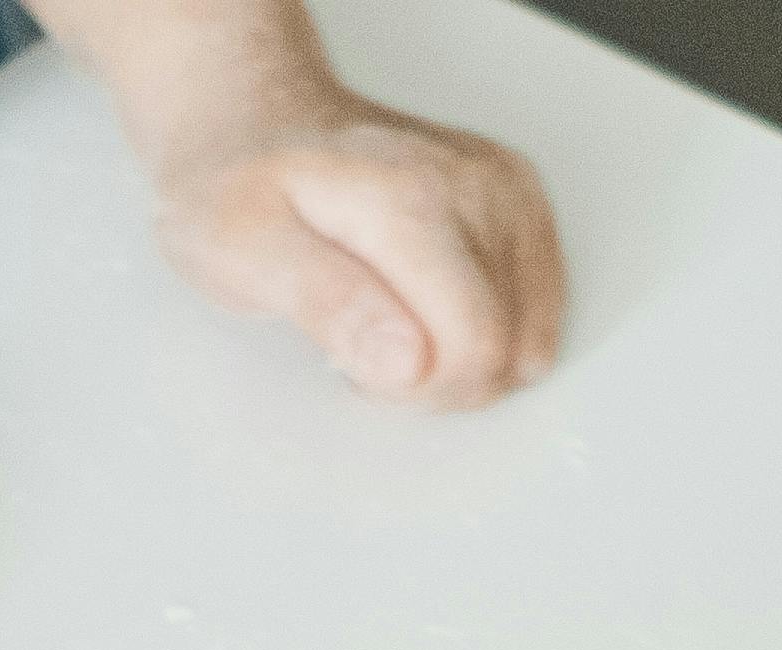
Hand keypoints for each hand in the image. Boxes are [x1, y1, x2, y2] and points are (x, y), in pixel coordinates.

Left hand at [151, 86, 565, 406]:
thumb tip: (407, 361)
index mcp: (411, 200)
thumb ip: (325, 303)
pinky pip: (541, 311)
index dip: (415, 392)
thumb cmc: (241, 191)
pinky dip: (490, 332)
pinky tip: (431, 312)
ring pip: (530, 340)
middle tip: (366, 351)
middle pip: (507, 351)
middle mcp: (475, 185)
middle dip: (438, 383)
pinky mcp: (523, 200)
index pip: (472, 346)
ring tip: (393, 327)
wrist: (259, 125)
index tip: (355, 371)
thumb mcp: (241, 251)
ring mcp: (508, 188)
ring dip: (463, 361)